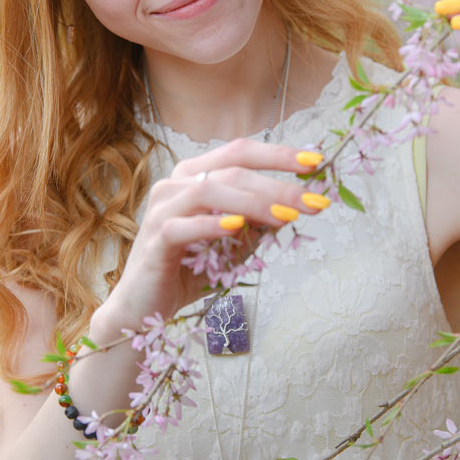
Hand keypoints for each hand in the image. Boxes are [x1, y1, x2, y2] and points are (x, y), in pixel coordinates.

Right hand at [94, 139, 326, 337]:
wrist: (145, 306)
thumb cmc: (189, 270)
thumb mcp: (235, 245)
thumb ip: (258, 223)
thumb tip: (296, 206)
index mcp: (194, 176)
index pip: (239, 152)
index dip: (278, 154)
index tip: (315, 163)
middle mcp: (175, 184)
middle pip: (232, 170)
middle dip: (278, 185)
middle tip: (313, 202)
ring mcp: (162, 210)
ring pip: (210, 191)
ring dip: (254, 202)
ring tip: (287, 217)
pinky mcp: (154, 240)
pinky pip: (183, 226)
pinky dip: (212, 224)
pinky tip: (237, 228)